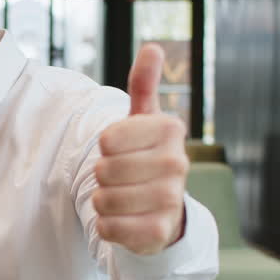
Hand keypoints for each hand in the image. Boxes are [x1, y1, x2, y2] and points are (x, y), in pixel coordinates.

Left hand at [92, 43, 188, 255]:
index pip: (107, 138)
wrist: (164, 212)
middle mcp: (177, 163)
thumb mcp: (143, 120)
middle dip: (102, 176)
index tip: (120, 149)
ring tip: (123, 198)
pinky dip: (106, 226)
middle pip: (103, 169)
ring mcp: (171, 199)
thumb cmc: (145, 158)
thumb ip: (144, 84)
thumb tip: (153, 47)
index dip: (105, 146)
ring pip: (102, 199)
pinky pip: (108, 227)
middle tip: (121, 177)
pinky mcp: (159, 232)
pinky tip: (124, 221)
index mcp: (170, 129)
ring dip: (103, 202)